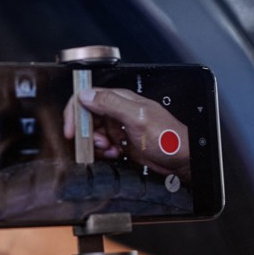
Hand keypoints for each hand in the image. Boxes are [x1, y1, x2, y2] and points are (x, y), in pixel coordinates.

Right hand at [63, 87, 190, 181]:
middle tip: (98, 143)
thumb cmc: (169, 138)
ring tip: (111, 149)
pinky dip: (105, 152)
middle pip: (87, 117)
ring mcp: (119, 127)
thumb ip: (111, 104)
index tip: (71, 130)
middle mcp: (117, 111)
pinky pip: (102, 146)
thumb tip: (87, 95)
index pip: (87, 97)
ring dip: (97, 145)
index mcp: (120, 99)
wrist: (182, 160)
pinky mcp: (121, 142)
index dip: (75, 112)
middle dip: (87, 134)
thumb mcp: (138, 118)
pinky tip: (116, 154)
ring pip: (93, 134)